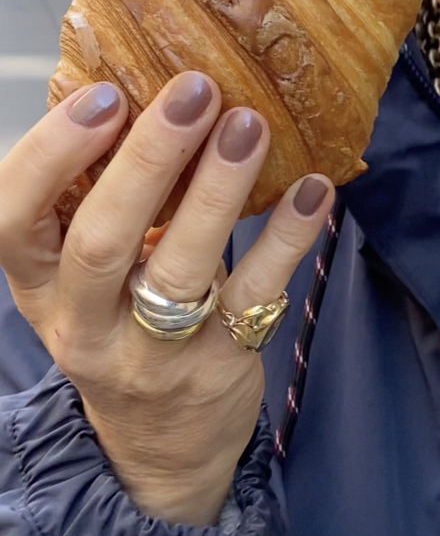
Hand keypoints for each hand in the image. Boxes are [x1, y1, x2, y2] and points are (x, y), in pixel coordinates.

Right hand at [0, 72, 333, 524]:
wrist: (162, 443)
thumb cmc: (127, 326)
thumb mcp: (93, 276)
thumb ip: (110, 202)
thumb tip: (152, 96)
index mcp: (40, 284)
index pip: (12, 218)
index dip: (52, 152)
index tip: (106, 95)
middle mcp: (83, 322)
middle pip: (100, 240)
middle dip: (148, 158)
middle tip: (194, 92)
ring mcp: (151, 354)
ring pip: (178, 268)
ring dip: (217, 189)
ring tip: (250, 125)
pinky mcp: (217, 366)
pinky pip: (253, 295)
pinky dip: (286, 237)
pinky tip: (313, 189)